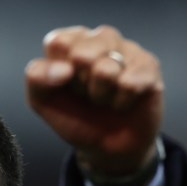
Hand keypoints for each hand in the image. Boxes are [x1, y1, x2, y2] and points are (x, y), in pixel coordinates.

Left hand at [25, 25, 163, 178]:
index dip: (57, 73)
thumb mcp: (43, 101)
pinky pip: (129, 84)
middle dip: (79, 85)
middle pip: (82, 53)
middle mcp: (100, 39)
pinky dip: (121, 102)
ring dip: (100, 95)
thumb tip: (62, 69)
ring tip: (104, 99)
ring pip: (106, 68)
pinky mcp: (149, 66)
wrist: (107, 146)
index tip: (63, 85)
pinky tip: (122, 103)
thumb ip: (37, 78)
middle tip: (85, 94)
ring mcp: (128, 49)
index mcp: (71, 42)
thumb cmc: (75, 116)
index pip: (58, 42)